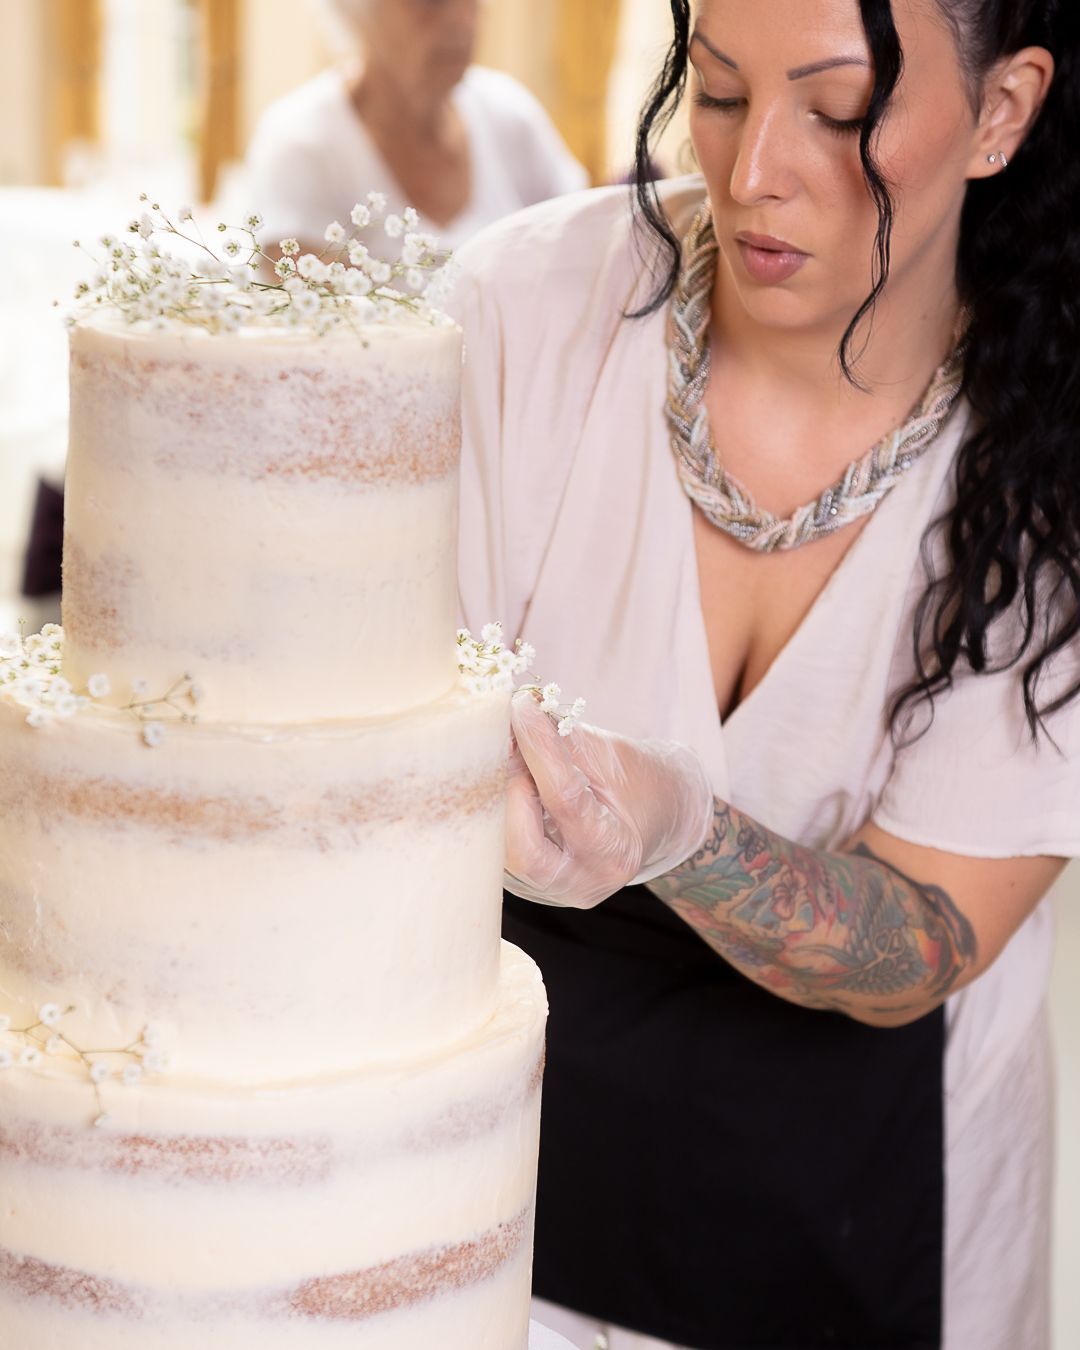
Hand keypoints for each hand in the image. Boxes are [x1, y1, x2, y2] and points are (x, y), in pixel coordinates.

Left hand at [505, 691, 714, 907]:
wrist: (651, 817)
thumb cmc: (634, 782)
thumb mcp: (609, 756)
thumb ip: (561, 740)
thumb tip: (514, 711)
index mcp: (613, 852)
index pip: (564, 799)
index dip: (538, 749)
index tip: (522, 708)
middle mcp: (580, 881)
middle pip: (520, 844)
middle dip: (506, 788)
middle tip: (507, 744)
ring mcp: (549, 890)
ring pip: (500, 850)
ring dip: (493, 798)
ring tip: (501, 757)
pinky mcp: (525, 883)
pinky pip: (496, 848)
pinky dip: (492, 810)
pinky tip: (497, 779)